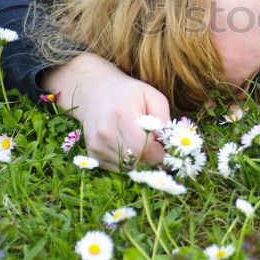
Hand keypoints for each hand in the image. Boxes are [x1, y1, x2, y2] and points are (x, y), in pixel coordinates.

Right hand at [41, 54, 168, 170]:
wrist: (96, 91)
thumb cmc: (130, 93)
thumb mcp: (154, 97)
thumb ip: (164, 120)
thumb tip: (167, 145)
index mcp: (123, 115)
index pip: (145, 150)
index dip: (160, 154)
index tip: (166, 149)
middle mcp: (106, 132)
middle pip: (136, 162)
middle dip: (151, 159)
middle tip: (157, 148)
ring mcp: (96, 145)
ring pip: (127, 168)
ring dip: (139, 161)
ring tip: (140, 143)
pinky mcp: (92, 153)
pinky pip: (117, 168)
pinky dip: (127, 162)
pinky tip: (127, 146)